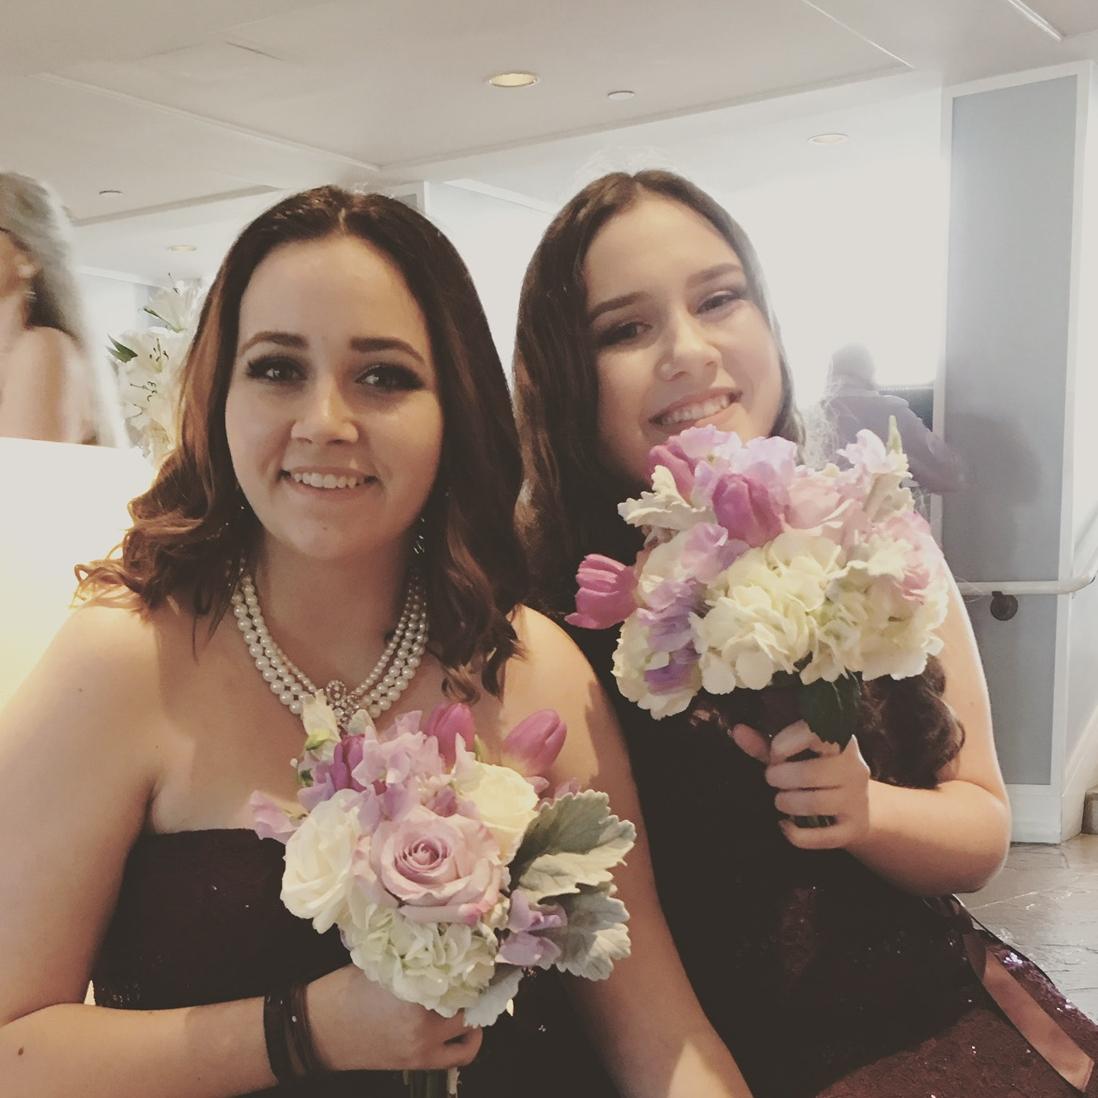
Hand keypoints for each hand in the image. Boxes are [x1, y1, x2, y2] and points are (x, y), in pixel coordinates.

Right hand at [306, 965, 482, 1072]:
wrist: (316, 1031)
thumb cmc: (344, 990)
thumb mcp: (381, 964)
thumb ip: (414, 957)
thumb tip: (442, 939)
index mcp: (415, 994)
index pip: (460, 976)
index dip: (472, 962)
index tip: (478, 949)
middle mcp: (425, 1025)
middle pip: (468, 1003)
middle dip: (473, 986)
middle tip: (474, 969)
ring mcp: (423, 1048)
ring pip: (468, 1030)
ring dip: (472, 1012)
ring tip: (468, 994)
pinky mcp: (418, 1063)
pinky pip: (458, 1055)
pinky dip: (466, 1040)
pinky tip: (460, 1023)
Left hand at [731, 720, 871, 849]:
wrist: (856, 807)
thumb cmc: (817, 772)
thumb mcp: (794, 755)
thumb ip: (765, 744)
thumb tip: (737, 731)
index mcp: (840, 742)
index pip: (815, 733)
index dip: (784, 744)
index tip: (774, 753)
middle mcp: (854, 769)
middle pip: (810, 774)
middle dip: (779, 777)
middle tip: (772, 779)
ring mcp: (857, 800)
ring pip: (815, 804)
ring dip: (787, 803)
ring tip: (781, 800)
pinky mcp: (854, 829)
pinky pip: (820, 837)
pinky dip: (795, 834)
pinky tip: (785, 825)